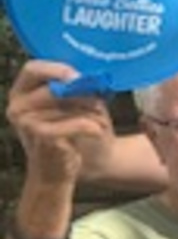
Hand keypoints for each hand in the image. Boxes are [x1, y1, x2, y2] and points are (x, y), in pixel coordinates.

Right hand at [7, 61, 111, 179]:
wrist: (65, 170)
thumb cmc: (71, 133)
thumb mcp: (69, 105)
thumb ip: (71, 88)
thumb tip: (88, 76)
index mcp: (21, 93)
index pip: (32, 68)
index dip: (57, 68)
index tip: (80, 75)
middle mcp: (17, 106)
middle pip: (54, 88)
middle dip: (82, 93)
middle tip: (98, 100)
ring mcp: (26, 122)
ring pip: (67, 105)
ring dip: (90, 111)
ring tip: (99, 120)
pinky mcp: (41, 137)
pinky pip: (73, 123)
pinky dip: (89, 125)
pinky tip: (97, 131)